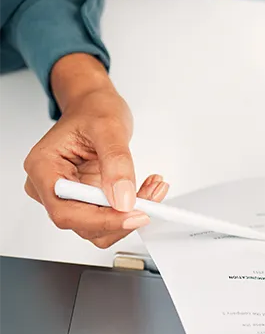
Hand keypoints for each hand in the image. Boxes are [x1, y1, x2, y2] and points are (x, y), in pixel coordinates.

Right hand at [24, 53, 168, 248]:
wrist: (95, 106)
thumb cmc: (93, 110)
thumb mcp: (109, 127)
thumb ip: (116, 163)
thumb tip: (123, 199)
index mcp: (42, 168)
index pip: (65, 211)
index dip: (101, 220)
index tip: (134, 214)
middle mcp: (50, 187)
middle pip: (83, 225)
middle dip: (121, 217)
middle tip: (152, 199)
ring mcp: (68, 197)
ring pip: (99, 227)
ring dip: (130, 215)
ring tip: (153, 189)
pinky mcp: (86, 201)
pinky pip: (109, 217)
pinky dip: (132, 209)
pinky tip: (147, 191)